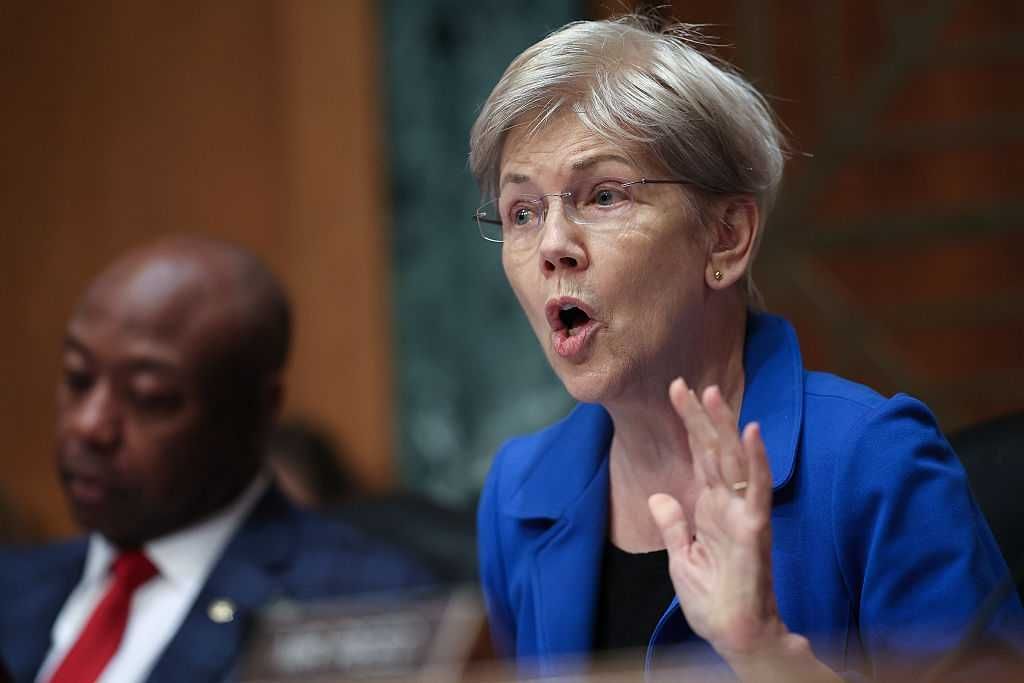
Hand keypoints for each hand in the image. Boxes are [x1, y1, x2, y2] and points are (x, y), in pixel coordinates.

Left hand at [648, 378, 782, 658]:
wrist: (733, 634)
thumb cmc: (713, 601)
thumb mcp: (681, 558)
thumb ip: (673, 525)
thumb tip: (659, 496)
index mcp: (711, 508)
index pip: (700, 457)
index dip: (690, 425)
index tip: (676, 392)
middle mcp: (728, 504)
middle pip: (713, 451)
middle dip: (700, 417)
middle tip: (686, 383)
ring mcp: (743, 513)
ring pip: (733, 460)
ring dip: (724, 427)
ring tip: (712, 394)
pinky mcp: (755, 528)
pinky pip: (757, 489)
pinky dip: (757, 460)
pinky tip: (751, 432)